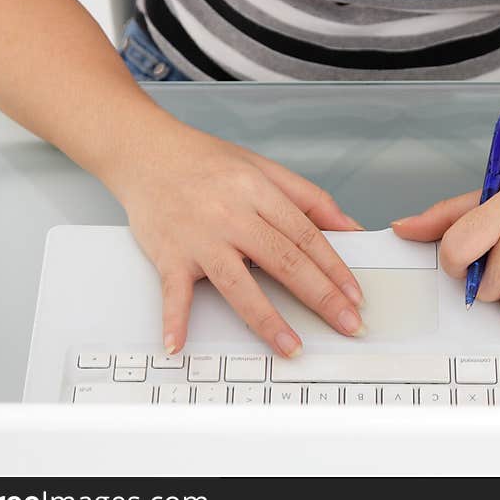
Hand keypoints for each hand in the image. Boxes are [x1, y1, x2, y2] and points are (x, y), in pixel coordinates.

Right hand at [110, 123, 364, 356]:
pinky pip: (173, 292)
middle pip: (284, 261)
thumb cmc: (204, 161)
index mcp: (258, 192)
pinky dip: (174, 319)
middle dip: (321, 297)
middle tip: (347, 324)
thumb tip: (349, 227)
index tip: (355, 295)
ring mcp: (199, 237)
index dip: (335, 268)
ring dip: (267, 320)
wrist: (145, 151)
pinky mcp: (168, 254)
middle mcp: (231, 214)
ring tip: (293, 347)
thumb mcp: (262, 167)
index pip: (306, 236)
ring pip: (238, 283)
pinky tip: (179, 345)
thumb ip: (308, 197)